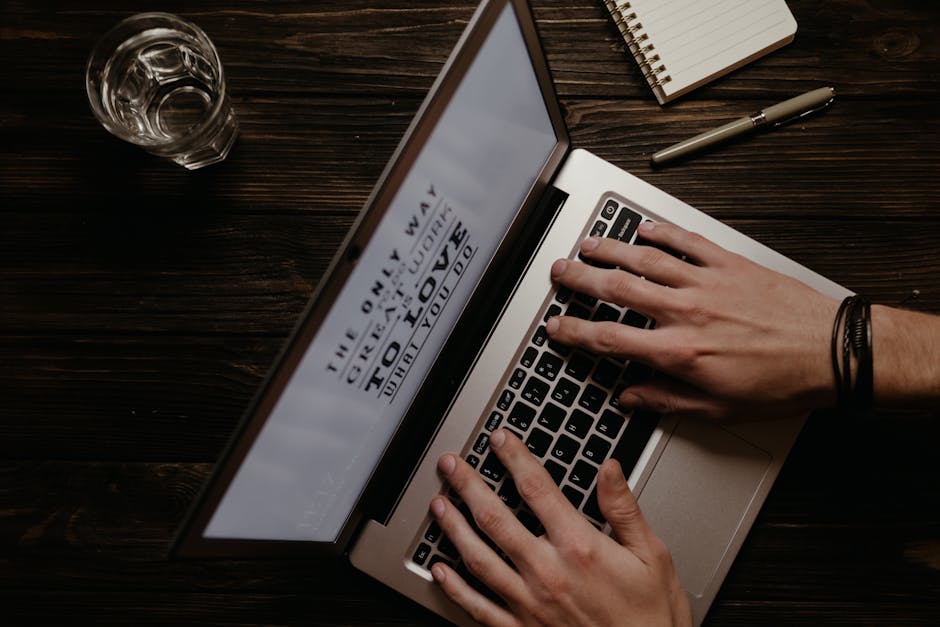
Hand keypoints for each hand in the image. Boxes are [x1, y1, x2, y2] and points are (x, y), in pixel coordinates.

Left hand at [429, 429, 690, 626]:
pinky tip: (439, 570)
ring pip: (479, 557)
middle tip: (451, 464)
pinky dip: (456, 587)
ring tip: (438, 503)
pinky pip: (479, 607)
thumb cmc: (651, 618)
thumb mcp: (652, 558)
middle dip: (468, 485)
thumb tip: (609, 469)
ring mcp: (530, 603)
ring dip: (453, 527)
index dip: (514, 458)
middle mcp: (548, 572)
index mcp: (580, 547)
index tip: (499, 439)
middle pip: (495, 517)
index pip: (537, 489)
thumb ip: (624, 510)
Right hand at [546, 221, 840, 420]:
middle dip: (580, 279)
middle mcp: (688, 312)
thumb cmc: (782, 383)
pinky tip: (644, 226)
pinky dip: (663, 230)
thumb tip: (631, 398)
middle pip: (618, 288)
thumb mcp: (719, 409)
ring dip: (611, 248)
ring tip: (588, 243)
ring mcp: (708, 283)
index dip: (576, 332)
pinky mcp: (731, 265)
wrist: (833, 353)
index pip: (611, 338)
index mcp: (681, 352)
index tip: (557, 327)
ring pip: (647, 259)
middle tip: (559, 272)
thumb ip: (667, 401)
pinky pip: (689, 242)